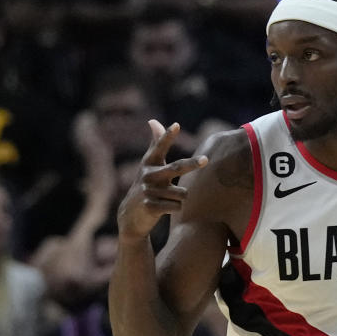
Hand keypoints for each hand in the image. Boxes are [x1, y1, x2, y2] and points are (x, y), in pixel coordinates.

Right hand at [116, 120, 208, 241]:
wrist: (130, 215)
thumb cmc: (147, 185)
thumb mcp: (149, 164)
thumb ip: (155, 143)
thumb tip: (153, 120)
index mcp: (149, 163)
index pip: (159, 147)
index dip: (167, 136)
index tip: (176, 125)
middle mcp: (148, 175)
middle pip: (176, 168)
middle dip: (192, 164)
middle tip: (206, 159)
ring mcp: (148, 192)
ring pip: (182, 193)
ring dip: (181, 197)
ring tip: (168, 199)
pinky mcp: (151, 207)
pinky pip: (177, 207)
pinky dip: (176, 208)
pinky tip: (165, 208)